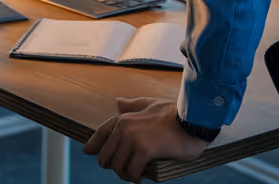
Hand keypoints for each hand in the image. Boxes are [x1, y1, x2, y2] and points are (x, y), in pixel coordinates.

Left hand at [83, 97, 208, 182]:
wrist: (191, 120)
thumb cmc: (173, 112)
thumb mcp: (149, 103)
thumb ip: (132, 105)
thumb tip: (117, 102)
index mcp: (125, 116)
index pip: (102, 132)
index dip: (93, 143)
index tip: (87, 151)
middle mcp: (125, 126)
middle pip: (106, 154)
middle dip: (112, 165)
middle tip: (124, 170)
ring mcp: (134, 139)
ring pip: (118, 166)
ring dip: (125, 174)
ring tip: (134, 176)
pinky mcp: (144, 150)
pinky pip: (132, 171)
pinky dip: (135, 178)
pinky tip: (141, 178)